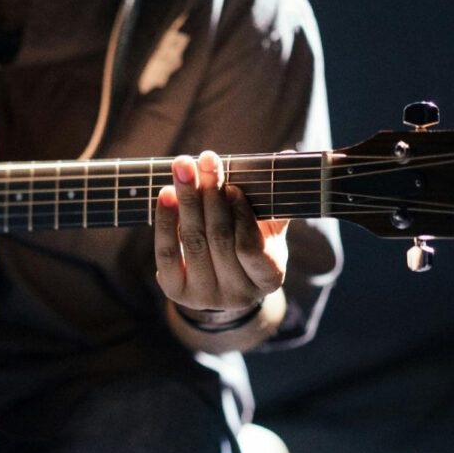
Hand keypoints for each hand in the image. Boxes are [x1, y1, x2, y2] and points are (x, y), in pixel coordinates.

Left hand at [154, 151, 287, 329]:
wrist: (220, 282)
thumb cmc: (249, 245)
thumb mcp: (268, 229)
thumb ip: (274, 199)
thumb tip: (288, 156)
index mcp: (268, 278)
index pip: (251, 248)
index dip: (241, 216)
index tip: (233, 187)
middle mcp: (237, 294)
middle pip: (219, 239)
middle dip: (210, 195)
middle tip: (206, 160)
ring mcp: (205, 296)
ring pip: (193, 242)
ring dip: (187, 200)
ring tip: (183, 167)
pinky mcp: (176, 291)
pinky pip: (167, 252)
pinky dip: (166, 220)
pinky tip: (166, 194)